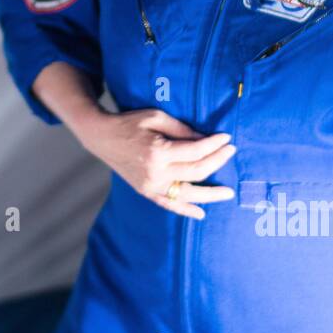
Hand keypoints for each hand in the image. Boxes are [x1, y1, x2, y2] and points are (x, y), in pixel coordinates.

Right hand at [75, 108, 236, 219]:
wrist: (101, 137)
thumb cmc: (129, 122)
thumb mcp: (156, 117)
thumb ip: (182, 130)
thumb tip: (206, 140)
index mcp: (158, 152)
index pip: (196, 151)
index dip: (214, 144)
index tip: (226, 138)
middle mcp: (155, 173)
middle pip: (196, 172)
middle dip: (217, 161)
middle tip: (231, 152)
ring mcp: (150, 186)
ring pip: (187, 194)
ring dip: (210, 194)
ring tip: (227, 193)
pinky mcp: (146, 191)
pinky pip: (169, 204)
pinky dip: (185, 210)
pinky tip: (201, 214)